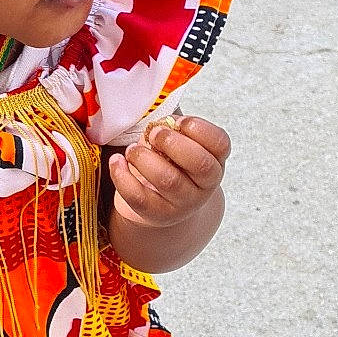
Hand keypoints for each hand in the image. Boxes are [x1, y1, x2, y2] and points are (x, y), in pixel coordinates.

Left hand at [109, 113, 230, 228]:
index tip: (177, 121)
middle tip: (153, 134)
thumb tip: (160, 122)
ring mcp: (183, 203)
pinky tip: (117, 162)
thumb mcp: (177, 143)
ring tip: (132, 150)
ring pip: (168, 180)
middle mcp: (205, 185)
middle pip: (199, 163)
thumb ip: (173, 129)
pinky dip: (122, 176)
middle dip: (172, 142)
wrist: (158, 201)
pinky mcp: (157, 214)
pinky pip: (139, 197)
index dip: (198, 128)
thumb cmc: (168, 162)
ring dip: (144, 158)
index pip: (220, 144)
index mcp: (215, 160)